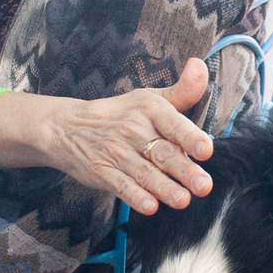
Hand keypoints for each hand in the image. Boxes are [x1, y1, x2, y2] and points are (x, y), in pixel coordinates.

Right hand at [39, 56, 215, 214]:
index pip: (173, 123)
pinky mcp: (102, 172)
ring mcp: (117, 152)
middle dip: (184, 170)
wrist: (67, 127)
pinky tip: (149, 206)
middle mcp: (133, 130)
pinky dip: (135, 197)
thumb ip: (182, 90)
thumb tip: (201, 65)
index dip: (190, 137)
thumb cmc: (119, 113)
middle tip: (203, 185)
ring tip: (183, 200)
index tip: (205, 150)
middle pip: (163, 153)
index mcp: (150, 109)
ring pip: (145, 173)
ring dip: (164, 188)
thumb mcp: (149, 98)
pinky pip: (121, 186)